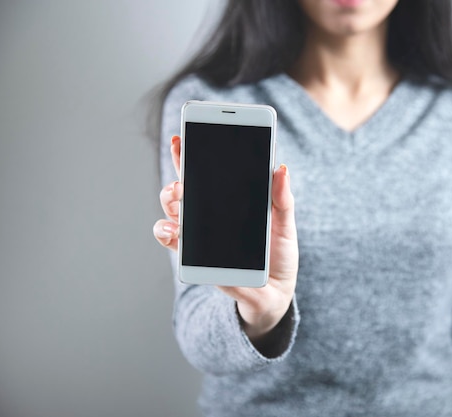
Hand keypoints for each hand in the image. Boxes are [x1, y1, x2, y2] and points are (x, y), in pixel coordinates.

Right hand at [153, 136, 298, 343]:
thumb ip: (282, 199)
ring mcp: (200, 235)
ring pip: (173, 210)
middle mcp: (209, 215)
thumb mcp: (285, 224)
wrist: (275, 293)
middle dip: (178, 175)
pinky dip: (167, 232)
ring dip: (170, 200)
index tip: (182, 136)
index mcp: (230, 202)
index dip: (192, 154)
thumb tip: (281, 168)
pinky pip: (173, 241)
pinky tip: (173, 228)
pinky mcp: (196, 258)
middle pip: (184, 188)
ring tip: (178, 194)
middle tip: (184, 175)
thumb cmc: (279, 255)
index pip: (207, 173)